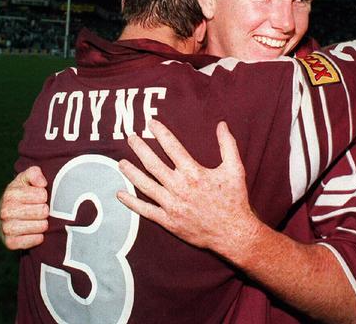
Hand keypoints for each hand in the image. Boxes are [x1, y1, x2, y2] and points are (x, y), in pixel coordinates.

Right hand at [0, 166, 48, 249]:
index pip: (42, 195)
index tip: (39, 197)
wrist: (9, 215)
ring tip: (38, 220)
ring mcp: (6, 227)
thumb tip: (42, 183)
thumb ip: (34, 173)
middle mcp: (5, 210)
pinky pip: (32, 241)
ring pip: (40, 226)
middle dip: (45, 211)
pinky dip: (38, 238)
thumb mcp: (27, 179)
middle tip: (39, 211)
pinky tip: (36, 233)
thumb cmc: (23, 194)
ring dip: (43, 224)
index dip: (44, 196)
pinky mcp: (10, 242)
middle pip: (42, 211)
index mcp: (10, 193)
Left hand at [116, 119, 260, 255]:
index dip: (160, 132)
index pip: (171, 147)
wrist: (233, 232)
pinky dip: (131, 202)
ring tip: (121, 162)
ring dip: (131, 172)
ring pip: (145, 185)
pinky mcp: (168, 221)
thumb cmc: (234, 199)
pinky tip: (120, 194)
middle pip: (152, 163)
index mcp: (193, 172)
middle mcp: (179, 187)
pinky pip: (145, 210)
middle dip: (140, 148)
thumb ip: (228, 145)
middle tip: (130, 137)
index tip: (151, 123)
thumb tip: (222, 124)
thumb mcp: (235, 169)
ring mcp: (171, 205)